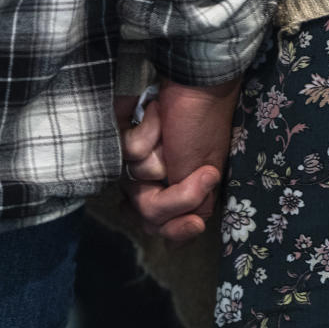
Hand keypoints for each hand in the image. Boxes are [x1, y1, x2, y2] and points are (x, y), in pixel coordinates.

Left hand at [115, 77, 239, 240]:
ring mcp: (137, 157)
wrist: (196, 82)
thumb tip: (175, 245)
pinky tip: (156, 116)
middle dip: (170, 191)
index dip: (173, 229)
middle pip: (145, 209)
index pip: (161, 227)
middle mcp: (154, 178)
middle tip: (191, 165)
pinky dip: (147, 131)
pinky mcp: (123, 136)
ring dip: (160, 153)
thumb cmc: (205, 127)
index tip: (193, 222)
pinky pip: (126, 150)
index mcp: (176, 190)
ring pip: (135, 179)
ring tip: (171, 131)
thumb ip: (190, 208)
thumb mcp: (205, 175)